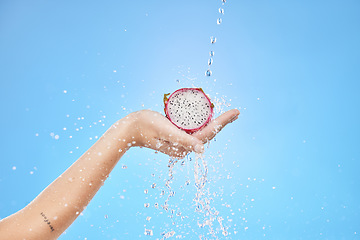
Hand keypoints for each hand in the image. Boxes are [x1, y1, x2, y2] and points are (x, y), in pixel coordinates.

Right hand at [124, 109, 239, 158]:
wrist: (130, 128)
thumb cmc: (146, 126)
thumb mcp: (165, 131)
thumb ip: (183, 140)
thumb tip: (202, 149)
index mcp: (184, 146)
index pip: (209, 133)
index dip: (224, 122)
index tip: (236, 112)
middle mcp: (184, 146)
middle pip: (209, 133)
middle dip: (223, 122)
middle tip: (236, 112)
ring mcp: (181, 141)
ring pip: (203, 131)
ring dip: (216, 122)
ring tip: (227, 115)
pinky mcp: (176, 136)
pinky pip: (194, 129)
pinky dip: (204, 122)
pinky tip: (208, 116)